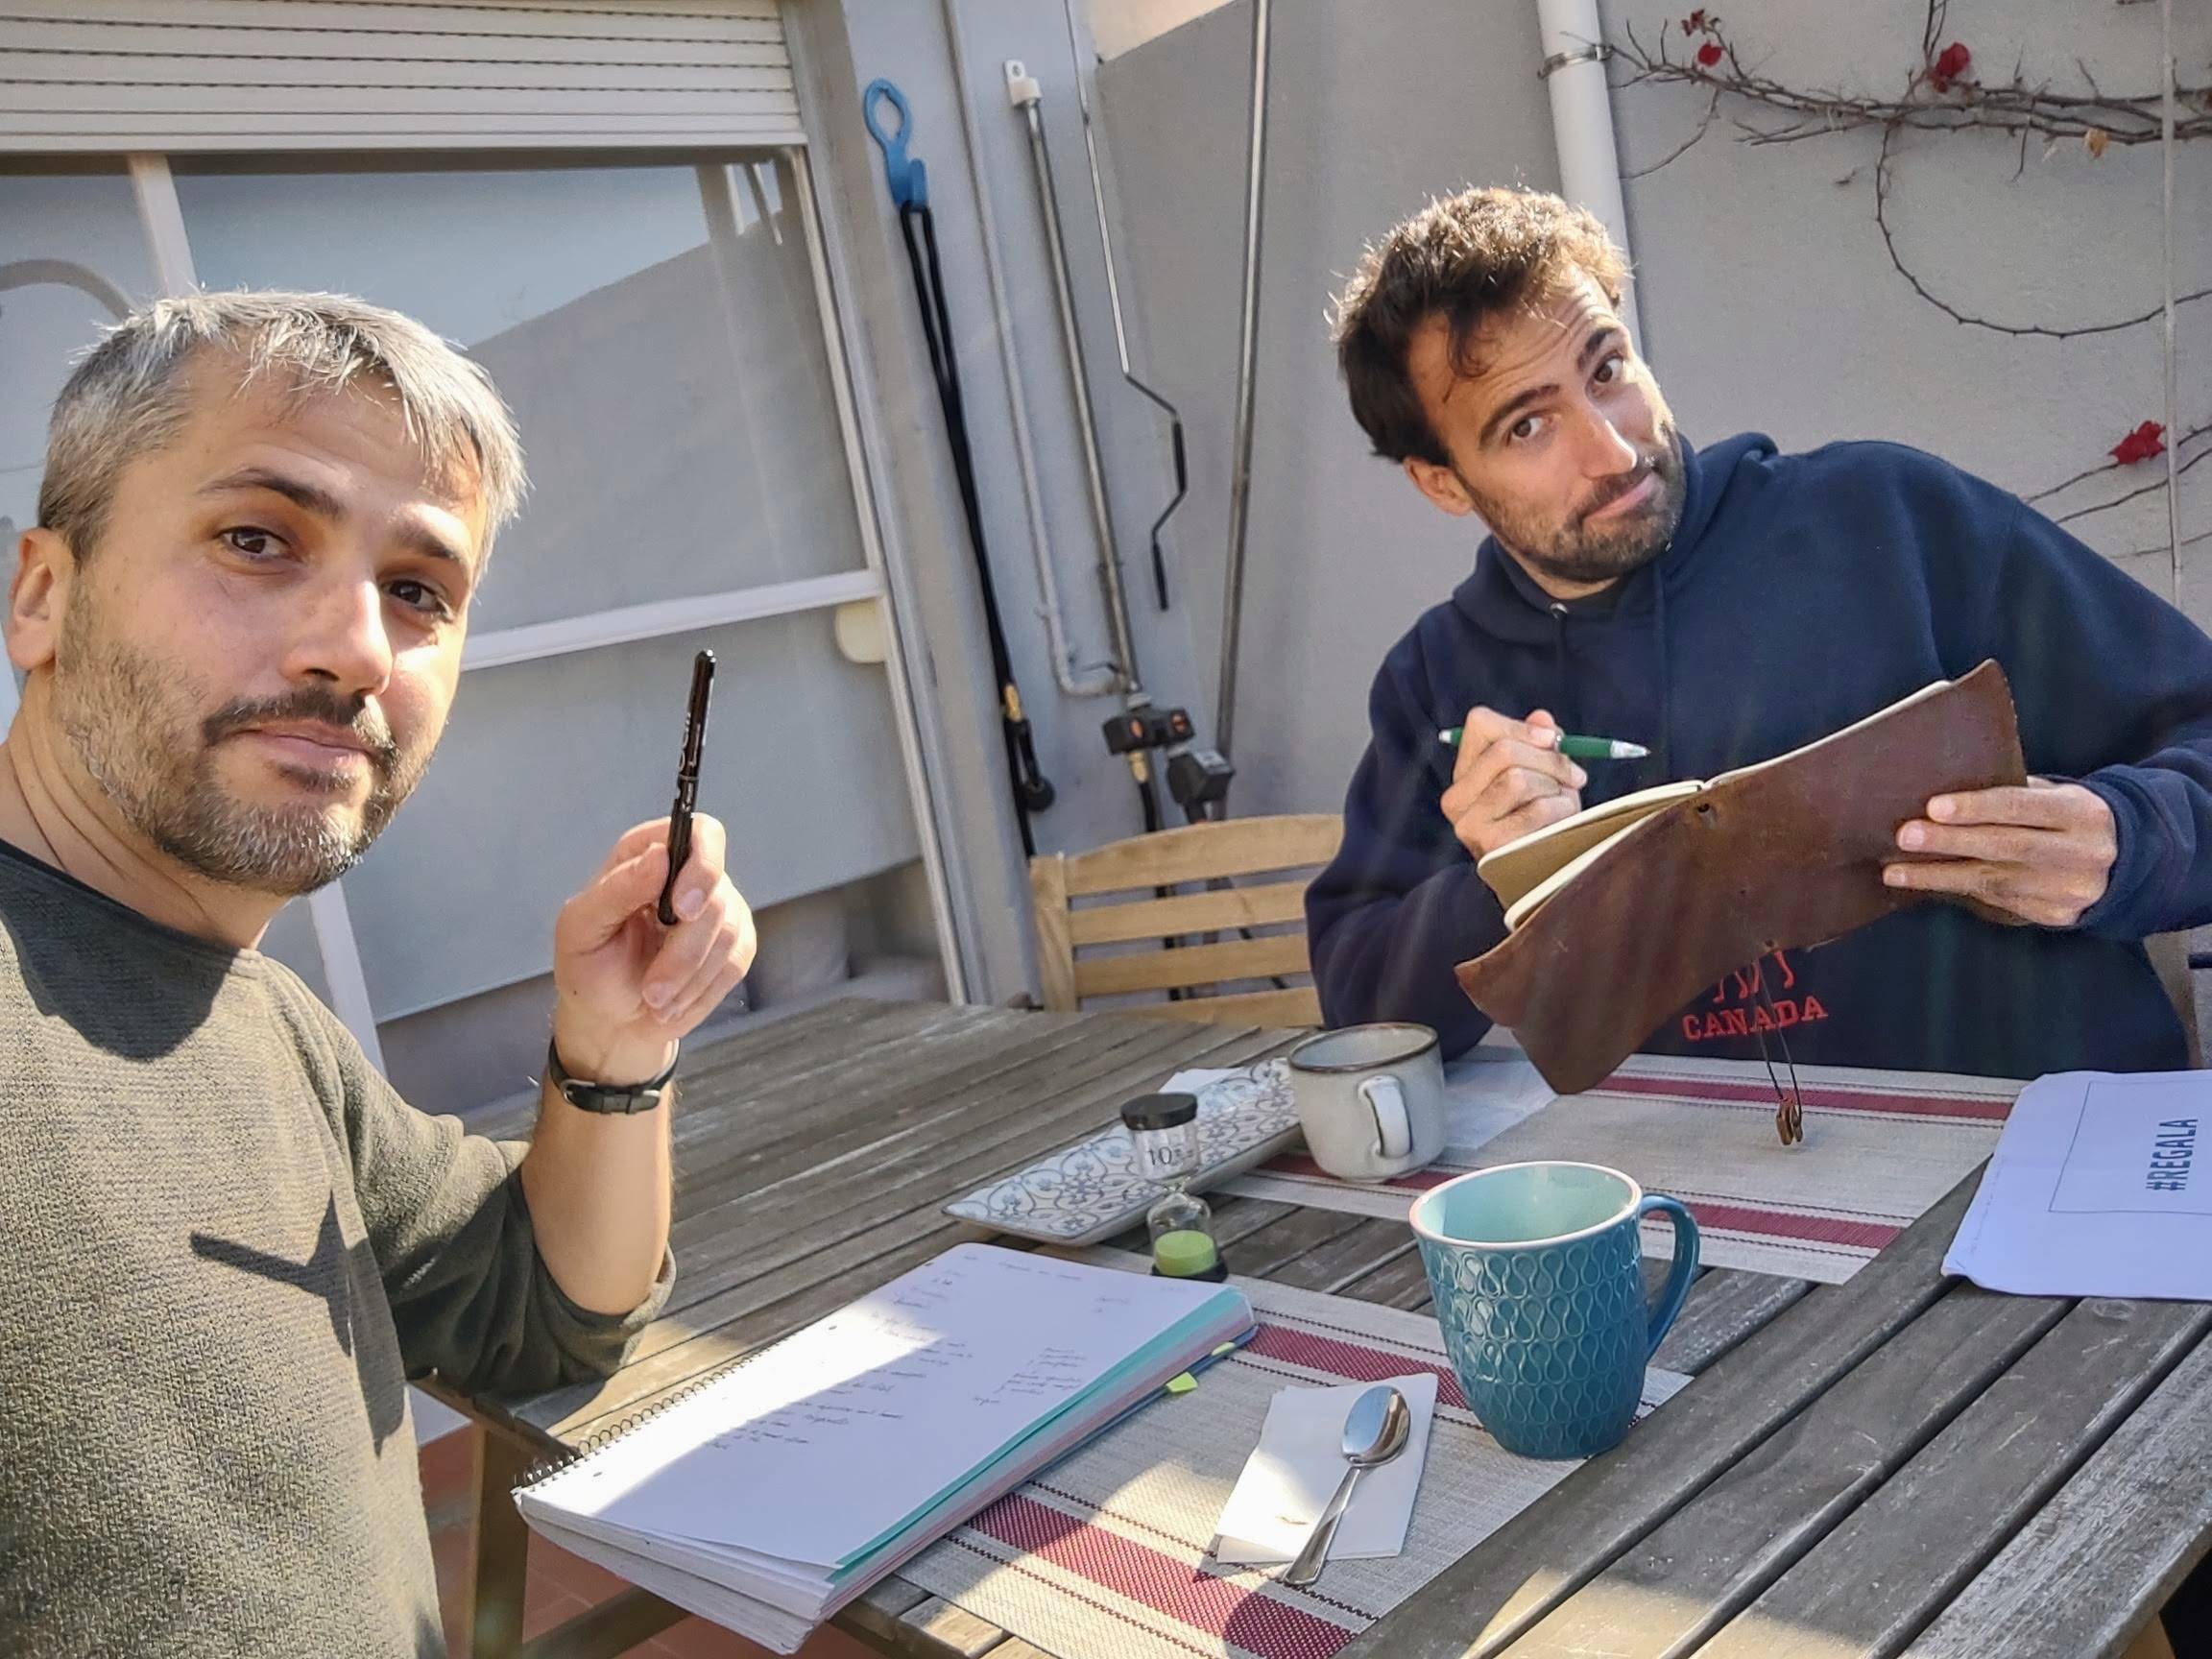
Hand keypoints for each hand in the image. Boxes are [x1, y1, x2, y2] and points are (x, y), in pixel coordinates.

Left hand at [550, 814, 757, 1085]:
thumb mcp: (582, 929)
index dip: (702, 864)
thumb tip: (658, 856)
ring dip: (689, 978)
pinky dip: (702, 990)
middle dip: (685, 951)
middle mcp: (689, 876)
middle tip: (653, 988)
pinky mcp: (735, 946)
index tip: (683, 909)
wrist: (609, 1018)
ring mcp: (718, 910)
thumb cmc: (589, 967)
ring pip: (730, 935)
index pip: (700, 833)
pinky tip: (673, 1001)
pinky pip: (735, 963)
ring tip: (654, 999)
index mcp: (649, 855)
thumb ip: (616, 890)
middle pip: (717, 896)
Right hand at [1440, 707, 1586, 859]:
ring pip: (1518, 779)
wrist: (1535, 877)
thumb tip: (1542, 719)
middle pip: (1504, 751)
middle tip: (1575, 776)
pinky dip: (1559, 809)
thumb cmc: (1541, 820)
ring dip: (1554, 788)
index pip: (1481, 724)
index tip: (1552, 740)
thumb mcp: (1541, 776)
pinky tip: (1561, 821)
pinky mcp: (1490, 845)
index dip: (1521, 726)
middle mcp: (1456, 797)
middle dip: (1550, 760)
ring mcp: (1469, 823)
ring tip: (1564, 802)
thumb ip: (1539, 744)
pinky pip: (1534, 809)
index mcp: (1465, 773)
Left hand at [1883, 779, 2115, 927]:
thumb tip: (1947, 794)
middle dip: (1950, 842)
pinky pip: (1998, 901)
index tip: (1934, 806)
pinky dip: (1957, 890)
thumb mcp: (2059, 797)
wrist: (2127, 863)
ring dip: (1938, 875)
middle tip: (1905, 835)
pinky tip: (1925, 884)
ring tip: (1895, 870)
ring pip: (1994, 881)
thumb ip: (2016, 794)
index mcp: (2081, 813)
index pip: (2022, 807)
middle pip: (2005, 846)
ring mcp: (2069, 888)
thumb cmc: (2071, 819)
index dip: (1977, 807)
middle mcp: (2080, 852)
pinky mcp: (2056, 914)